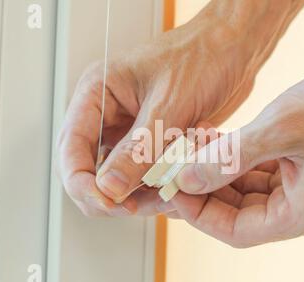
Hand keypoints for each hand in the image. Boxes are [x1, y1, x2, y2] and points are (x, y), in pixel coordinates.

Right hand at [56, 0, 303, 215]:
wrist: (232, 50)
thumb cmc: (201, 58)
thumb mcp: (169, 104)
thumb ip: (138, 148)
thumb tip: (109, 187)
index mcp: (98, 92)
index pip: (71, 146)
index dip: (82, 181)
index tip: (106, 202)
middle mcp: (108, 114)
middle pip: (89, 167)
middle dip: (109, 193)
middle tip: (136, 208)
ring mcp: (129, 129)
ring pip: (119, 176)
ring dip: (138, 193)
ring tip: (167, 196)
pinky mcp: (151, 141)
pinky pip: (144, 173)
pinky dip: (157, 185)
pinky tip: (176, 187)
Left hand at [172, 29, 303, 246]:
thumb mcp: (280, 130)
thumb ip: (229, 160)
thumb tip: (188, 180)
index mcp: (303, 214)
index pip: (236, 231)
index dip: (200, 214)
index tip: (175, 190)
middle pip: (241, 213)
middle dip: (207, 189)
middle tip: (178, 167)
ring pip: (251, 192)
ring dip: (222, 172)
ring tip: (195, 149)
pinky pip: (266, 174)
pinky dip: (241, 161)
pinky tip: (221, 142)